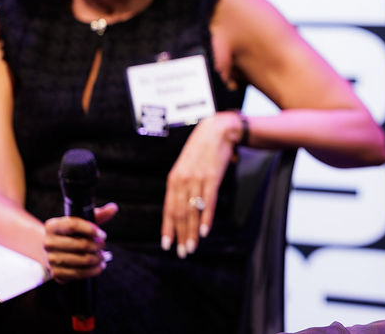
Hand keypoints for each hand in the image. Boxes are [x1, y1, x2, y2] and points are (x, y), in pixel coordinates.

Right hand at [43, 202, 117, 282]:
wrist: (54, 250)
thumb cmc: (71, 234)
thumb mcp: (82, 221)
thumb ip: (98, 214)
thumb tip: (113, 208)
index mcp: (52, 226)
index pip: (73, 225)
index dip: (91, 229)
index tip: (103, 234)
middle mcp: (48, 243)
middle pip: (79, 244)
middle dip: (96, 246)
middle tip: (102, 245)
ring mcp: (50, 260)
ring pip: (80, 260)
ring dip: (96, 259)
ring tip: (102, 256)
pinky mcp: (56, 273)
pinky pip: (77, 274)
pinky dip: (92, 271)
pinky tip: (98, 266)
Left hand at [160, 111, 241, 257]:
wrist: (217, 130)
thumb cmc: (202, 149)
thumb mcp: (186, 165)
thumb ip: (183, 184)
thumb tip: (182, 206)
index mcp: (174, 179)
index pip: (168, 208)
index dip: (167, 228)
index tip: (167, 245)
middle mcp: (183, 180)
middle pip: (179, 213)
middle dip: (180, 235)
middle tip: (182, 252)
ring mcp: (197, 179)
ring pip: (192, 211)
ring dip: (191, 232)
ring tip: (192, 247)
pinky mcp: (212, 177)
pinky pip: (207, 202)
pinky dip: (205, 218)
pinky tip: (204, 231)